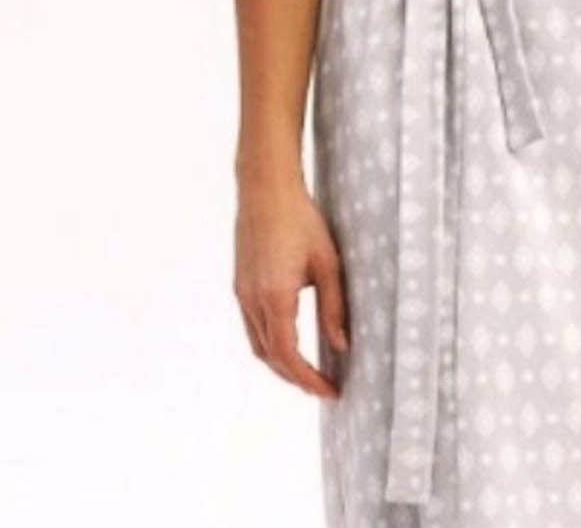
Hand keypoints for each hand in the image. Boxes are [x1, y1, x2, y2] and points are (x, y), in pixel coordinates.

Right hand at [233, 176, 348, 398]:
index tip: (329, 391)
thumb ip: (334, 306)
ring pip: (258, 345)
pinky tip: (289, 339)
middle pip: (270, 357)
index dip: (308, 380)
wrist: (265, 189)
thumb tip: (340, 346)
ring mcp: (242, 293)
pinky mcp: (240, 284)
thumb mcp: (327, 262)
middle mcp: (252, 301)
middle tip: (322, 387)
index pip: (288, 356)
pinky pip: (252, 326)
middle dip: (295, 378)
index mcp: (274, 298)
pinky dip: (271, 343)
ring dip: (281, 363)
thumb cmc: (301, 220)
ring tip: (308, 370)